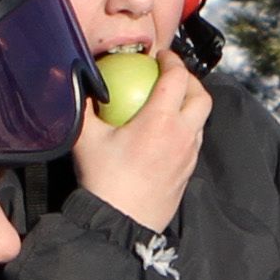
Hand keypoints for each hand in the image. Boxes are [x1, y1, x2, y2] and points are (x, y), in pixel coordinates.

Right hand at [64, 45, 211, 236]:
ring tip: (170, 101)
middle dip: (190, 80)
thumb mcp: (87, 140)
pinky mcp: (188, 172)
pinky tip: (167, 131)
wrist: (122, 224)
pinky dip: (187, 126)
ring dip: (191, 104)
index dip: (172, 60)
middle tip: (170, 75)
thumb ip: (83, 107)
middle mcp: (183, 135)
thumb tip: (78, 83)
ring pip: (201, 120)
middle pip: (201, 96)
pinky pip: (194, 140)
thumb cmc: (104, 181)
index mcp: (162, 120)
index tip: (161, 56)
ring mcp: (189, 155)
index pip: (177, 77)